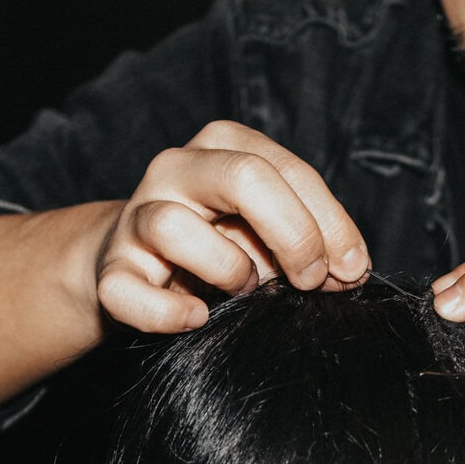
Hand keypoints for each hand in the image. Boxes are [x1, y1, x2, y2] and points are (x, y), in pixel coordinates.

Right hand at [95, 120, 370, 332]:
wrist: (141, 266)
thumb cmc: (221, 243)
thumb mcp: (269, 227)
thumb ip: (310, 237)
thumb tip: (351, 271)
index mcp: (223, 146)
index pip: (288, 171)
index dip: (330, 223)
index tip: (353, 268)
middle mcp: (175, 168)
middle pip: (243, 177)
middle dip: (294, 234)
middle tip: (311, 281)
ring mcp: (138, 216)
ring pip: (175, 227)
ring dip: (229, 269)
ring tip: (244, 289)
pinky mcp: (111, 269)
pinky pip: (127, 290)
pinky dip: (166, 311)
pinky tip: (197, 317)